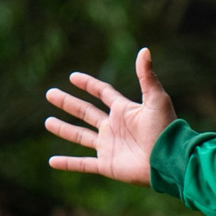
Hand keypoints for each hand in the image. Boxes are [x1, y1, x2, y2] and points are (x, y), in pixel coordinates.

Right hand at [44, 47, 174, 186]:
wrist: (168, 160)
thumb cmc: (165, 129)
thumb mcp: (156, 99)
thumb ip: (146, 76)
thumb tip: (144, 50)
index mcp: (124, 111)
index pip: (103, 93)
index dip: (88, 84)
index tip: (73, 77)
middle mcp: (114, 128)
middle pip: (86, 112)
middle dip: (68, 103)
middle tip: (50, 94)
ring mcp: (109, 147)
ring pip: (80, 136)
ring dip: (64, 129)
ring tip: (47, 122)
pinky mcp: (107, 165)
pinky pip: (82, 164)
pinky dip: (67, 163)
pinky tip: (52, 161)